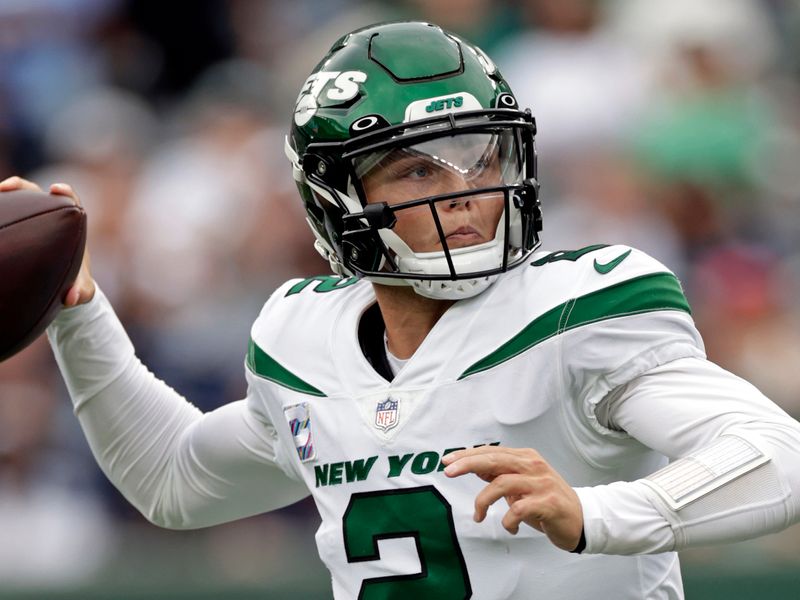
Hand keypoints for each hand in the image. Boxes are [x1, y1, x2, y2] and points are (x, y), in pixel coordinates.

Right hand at [0, 176, 95, 306]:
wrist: (61, 285)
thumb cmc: (75, 283)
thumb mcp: (81, 289)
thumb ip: (81, 292)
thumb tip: (72, 298)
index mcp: (71, 225)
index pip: (70, 200)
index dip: (64, 191)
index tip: (56, 189)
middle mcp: (50, 217)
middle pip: (35, 193)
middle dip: (21, 186)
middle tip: (8, 187)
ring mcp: (31, 221)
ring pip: (15, 201)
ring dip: (3, 196)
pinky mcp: (17, 229)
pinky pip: (5, 217)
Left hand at [442, 445, 583, 550]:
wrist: (581, 519)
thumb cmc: (547, 501)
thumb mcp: (521, 483)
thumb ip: (500, 474)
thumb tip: (473, 466)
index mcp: (525, 458)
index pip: (490, 452)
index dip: (467, 455)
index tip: (447, 461)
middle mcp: (533, 466)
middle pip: (494, 459)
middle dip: (467, 464)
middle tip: (448, 472)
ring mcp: (541, 483)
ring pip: (502, 484)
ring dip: (484, 502)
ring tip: (479, 516)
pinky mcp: (548, 503)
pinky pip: (518, 509)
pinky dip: (508, 521)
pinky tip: (510, 528)